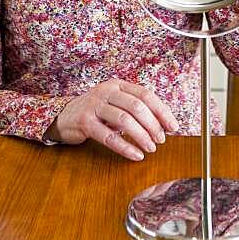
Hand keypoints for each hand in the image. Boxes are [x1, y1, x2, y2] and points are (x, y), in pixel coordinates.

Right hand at [43, 78, 179, 161]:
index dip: (162, 111)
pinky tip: (136, 155)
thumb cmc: (97, 111)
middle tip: (161, 140)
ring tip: (151, 148)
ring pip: (124, 120)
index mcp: (118, 84)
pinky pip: (109, 137)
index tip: (173, 127)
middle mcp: (106, 91)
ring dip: (141, 136)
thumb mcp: (115, 103)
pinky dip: (125, 148)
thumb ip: (135, 108)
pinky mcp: (85, 122)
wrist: (65, 116)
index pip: (146, 94)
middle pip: (136, 106)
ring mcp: (94, 105)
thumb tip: (164, 124)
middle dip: (153, 125)